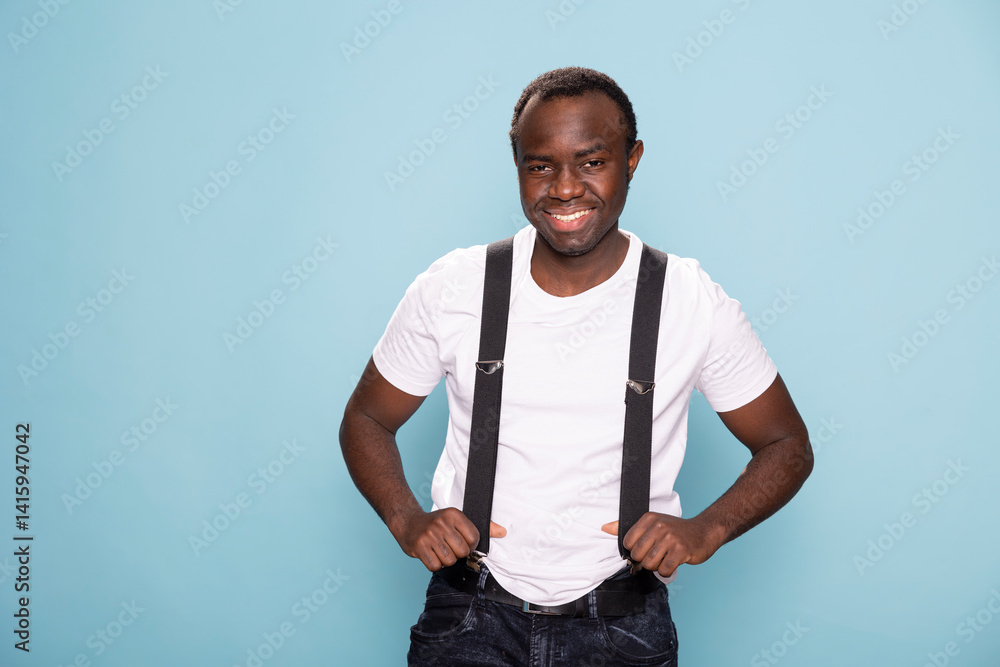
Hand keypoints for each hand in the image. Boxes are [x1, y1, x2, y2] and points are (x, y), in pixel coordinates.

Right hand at [393, 507, 506, 571]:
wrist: (408, 522)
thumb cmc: (436, 524)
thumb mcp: (457, 520)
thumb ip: (481, 527)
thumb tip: (503, 532)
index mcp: (454, 514)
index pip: (474, 539)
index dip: (470, 546)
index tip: (461, 543)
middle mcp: (441, 523)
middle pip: (462, 552)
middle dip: (457, 554)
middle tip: (448, 547)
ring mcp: (429, 534)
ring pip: (450, 560)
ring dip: (445, 560)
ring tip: (438, 550)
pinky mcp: (418, 546)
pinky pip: (435, 566)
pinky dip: (434, 565)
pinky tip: (430, 554)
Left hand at [601, 512, 723, 577]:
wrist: (704, 531)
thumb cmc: (675, 530)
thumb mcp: (651, 523)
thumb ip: (626, 527)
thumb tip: (604, 528)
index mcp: (649, 518)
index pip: (628, 542)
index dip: (636, 550)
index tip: (647, 547)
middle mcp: (659, 526)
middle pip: (638, 555)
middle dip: (646, 560)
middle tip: (658, 554)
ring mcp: (671, 538)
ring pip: (650, 564)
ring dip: (658, 566)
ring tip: (666, 557)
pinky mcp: (681, 551)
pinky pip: (664, 570)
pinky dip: (668, 571)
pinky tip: (674, 562)